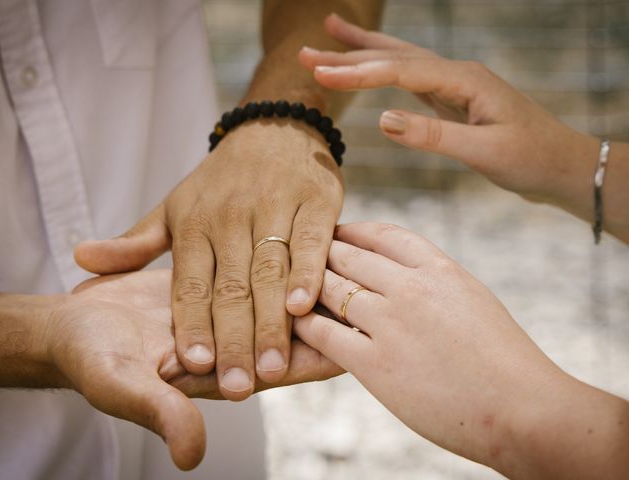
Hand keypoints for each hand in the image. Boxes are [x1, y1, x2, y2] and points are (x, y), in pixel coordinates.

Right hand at [46, 269, 342, 469]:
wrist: (69, 324)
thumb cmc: (89, 356)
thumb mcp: (119, 384)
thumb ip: (158, 411)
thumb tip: (192, 454)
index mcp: (219, 373)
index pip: (283, 368)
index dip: (317, 358)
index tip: (357, 343)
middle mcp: (230, 345)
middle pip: (290, 336)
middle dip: (325, 321)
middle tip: (370, 302)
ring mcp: (224, 313)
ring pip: (277, 302)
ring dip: (308, 291)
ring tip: (353, 270)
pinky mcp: (214, 286)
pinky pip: (255, 276)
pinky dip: (278, 267)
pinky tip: (304, 249)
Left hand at [74, 119, 343, 399]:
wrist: (274, 128)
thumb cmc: (222, 179)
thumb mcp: (174, 205)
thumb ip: (136, 241)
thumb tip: (81, 260)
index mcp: (195, 224)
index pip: (189, 284)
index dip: (191, 325)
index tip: (191, 366)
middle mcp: (231, 217)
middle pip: (231, 287)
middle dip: (234, 340)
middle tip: (236, 387)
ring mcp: (274, 208)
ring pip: (270, 271)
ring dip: (271, 322)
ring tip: (271, 368)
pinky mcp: (315, 201)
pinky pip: (310, 242)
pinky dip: (308, 273)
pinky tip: (304, 307)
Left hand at [293, 223, 628, 477]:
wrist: (522, 410)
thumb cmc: (503, 361)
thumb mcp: (472, 301)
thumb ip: (435, 283)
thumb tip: (403, 275)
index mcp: (439, 268)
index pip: (383, 233)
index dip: (353, 230)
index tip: (335, 233)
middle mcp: (411, 287)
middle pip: (348, 255)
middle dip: (320, 254)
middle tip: (298, 257)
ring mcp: (391, 323)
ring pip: (329, 287)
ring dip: (305, 286)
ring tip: (289, 287)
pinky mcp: (374, 364)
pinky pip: (323, 332)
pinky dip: (304, 323)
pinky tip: (294, 322)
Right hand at [299, 14, 599, 215]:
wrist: (562, 165)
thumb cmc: (530, 159)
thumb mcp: (484, 151)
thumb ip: (433, 134)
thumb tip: (383, 120)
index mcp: (464, 81)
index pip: (400, 71)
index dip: (358, 73)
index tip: (319, 74)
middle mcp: (457, 74)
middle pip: (394, 57)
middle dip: (349, 54)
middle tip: (306, 50)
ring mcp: (455, 85)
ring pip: (401, 61)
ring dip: (364, 52)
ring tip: (332, 34)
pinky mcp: (454, 100)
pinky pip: (411, 79)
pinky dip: (386, 70)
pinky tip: (374, 67)